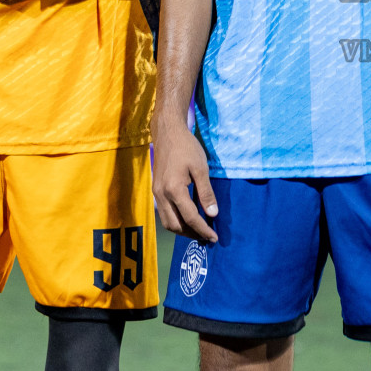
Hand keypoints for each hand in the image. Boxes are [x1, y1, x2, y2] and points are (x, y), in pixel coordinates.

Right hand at [152, 118, 218, 241]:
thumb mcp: (201, 168)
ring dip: (182, 230)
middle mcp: (162, 195)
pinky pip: (164, 213)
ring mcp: (156, 194)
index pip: (190, 218)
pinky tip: (187, 219)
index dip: (203, 230)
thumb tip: (213, 214)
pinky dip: (175, 221)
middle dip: (192, 234)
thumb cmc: (187, 148)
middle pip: (176, 225)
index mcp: (174, 190)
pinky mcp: (155, 191)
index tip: (214, 238)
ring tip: (198, 231)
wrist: (167, 133)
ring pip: (167, 222)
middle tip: (207, 237)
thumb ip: (206, 193)